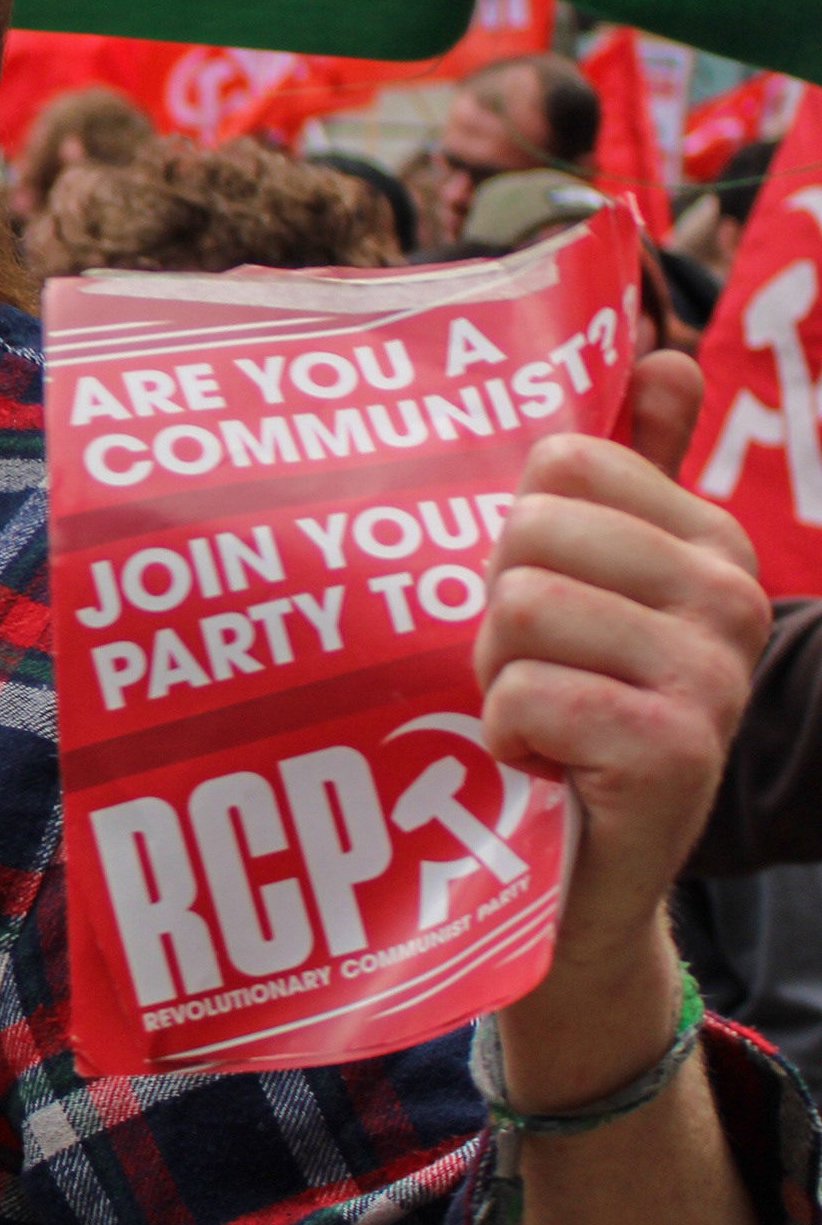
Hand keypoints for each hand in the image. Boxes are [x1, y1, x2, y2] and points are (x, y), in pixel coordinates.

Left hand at [476, 352, 770, 1103]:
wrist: (588, 877)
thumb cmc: (580, 706)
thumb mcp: (607, 583)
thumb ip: (637, 463)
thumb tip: (661, 347)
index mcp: (712, 541)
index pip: (560, 461)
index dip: (518, 534)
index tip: (550, 602)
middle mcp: (730, 598)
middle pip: (528, 531)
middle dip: (496, 610)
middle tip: (534, 671)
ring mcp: (710, 676)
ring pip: (517, 608)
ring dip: (495, 675)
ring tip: (538, 716)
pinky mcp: (673, 752)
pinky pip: (524, 693)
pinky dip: (505, 735)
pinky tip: (544, 764)